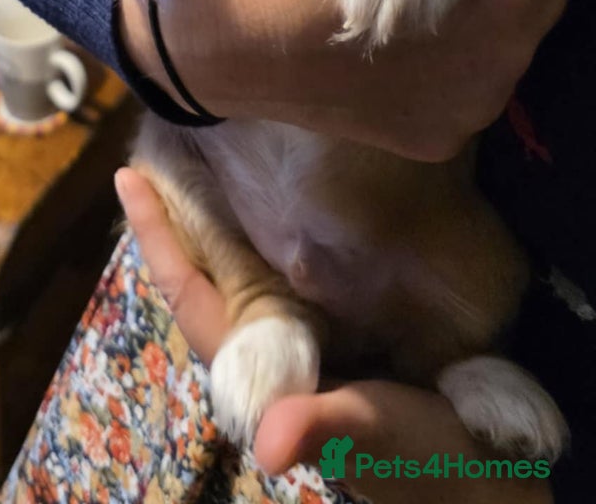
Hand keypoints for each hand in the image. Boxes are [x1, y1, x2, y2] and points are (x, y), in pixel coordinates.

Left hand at [117, 168, 552, 502]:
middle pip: (205, 270)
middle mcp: (267, 347)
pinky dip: (266, 226)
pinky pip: (280, 267)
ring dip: (216, 212)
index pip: (193, 295)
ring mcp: (298, 336)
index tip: (129, 176)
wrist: (479, 476)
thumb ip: (326, 428)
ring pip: (238, 264)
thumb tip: (268, 442)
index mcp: (260, 369)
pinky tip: (270, 192)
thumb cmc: (421, 460)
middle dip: (179, 211)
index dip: (160, 238)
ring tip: (196, 148)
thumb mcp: (377, 436)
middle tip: (157, 137)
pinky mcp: (334, 328)